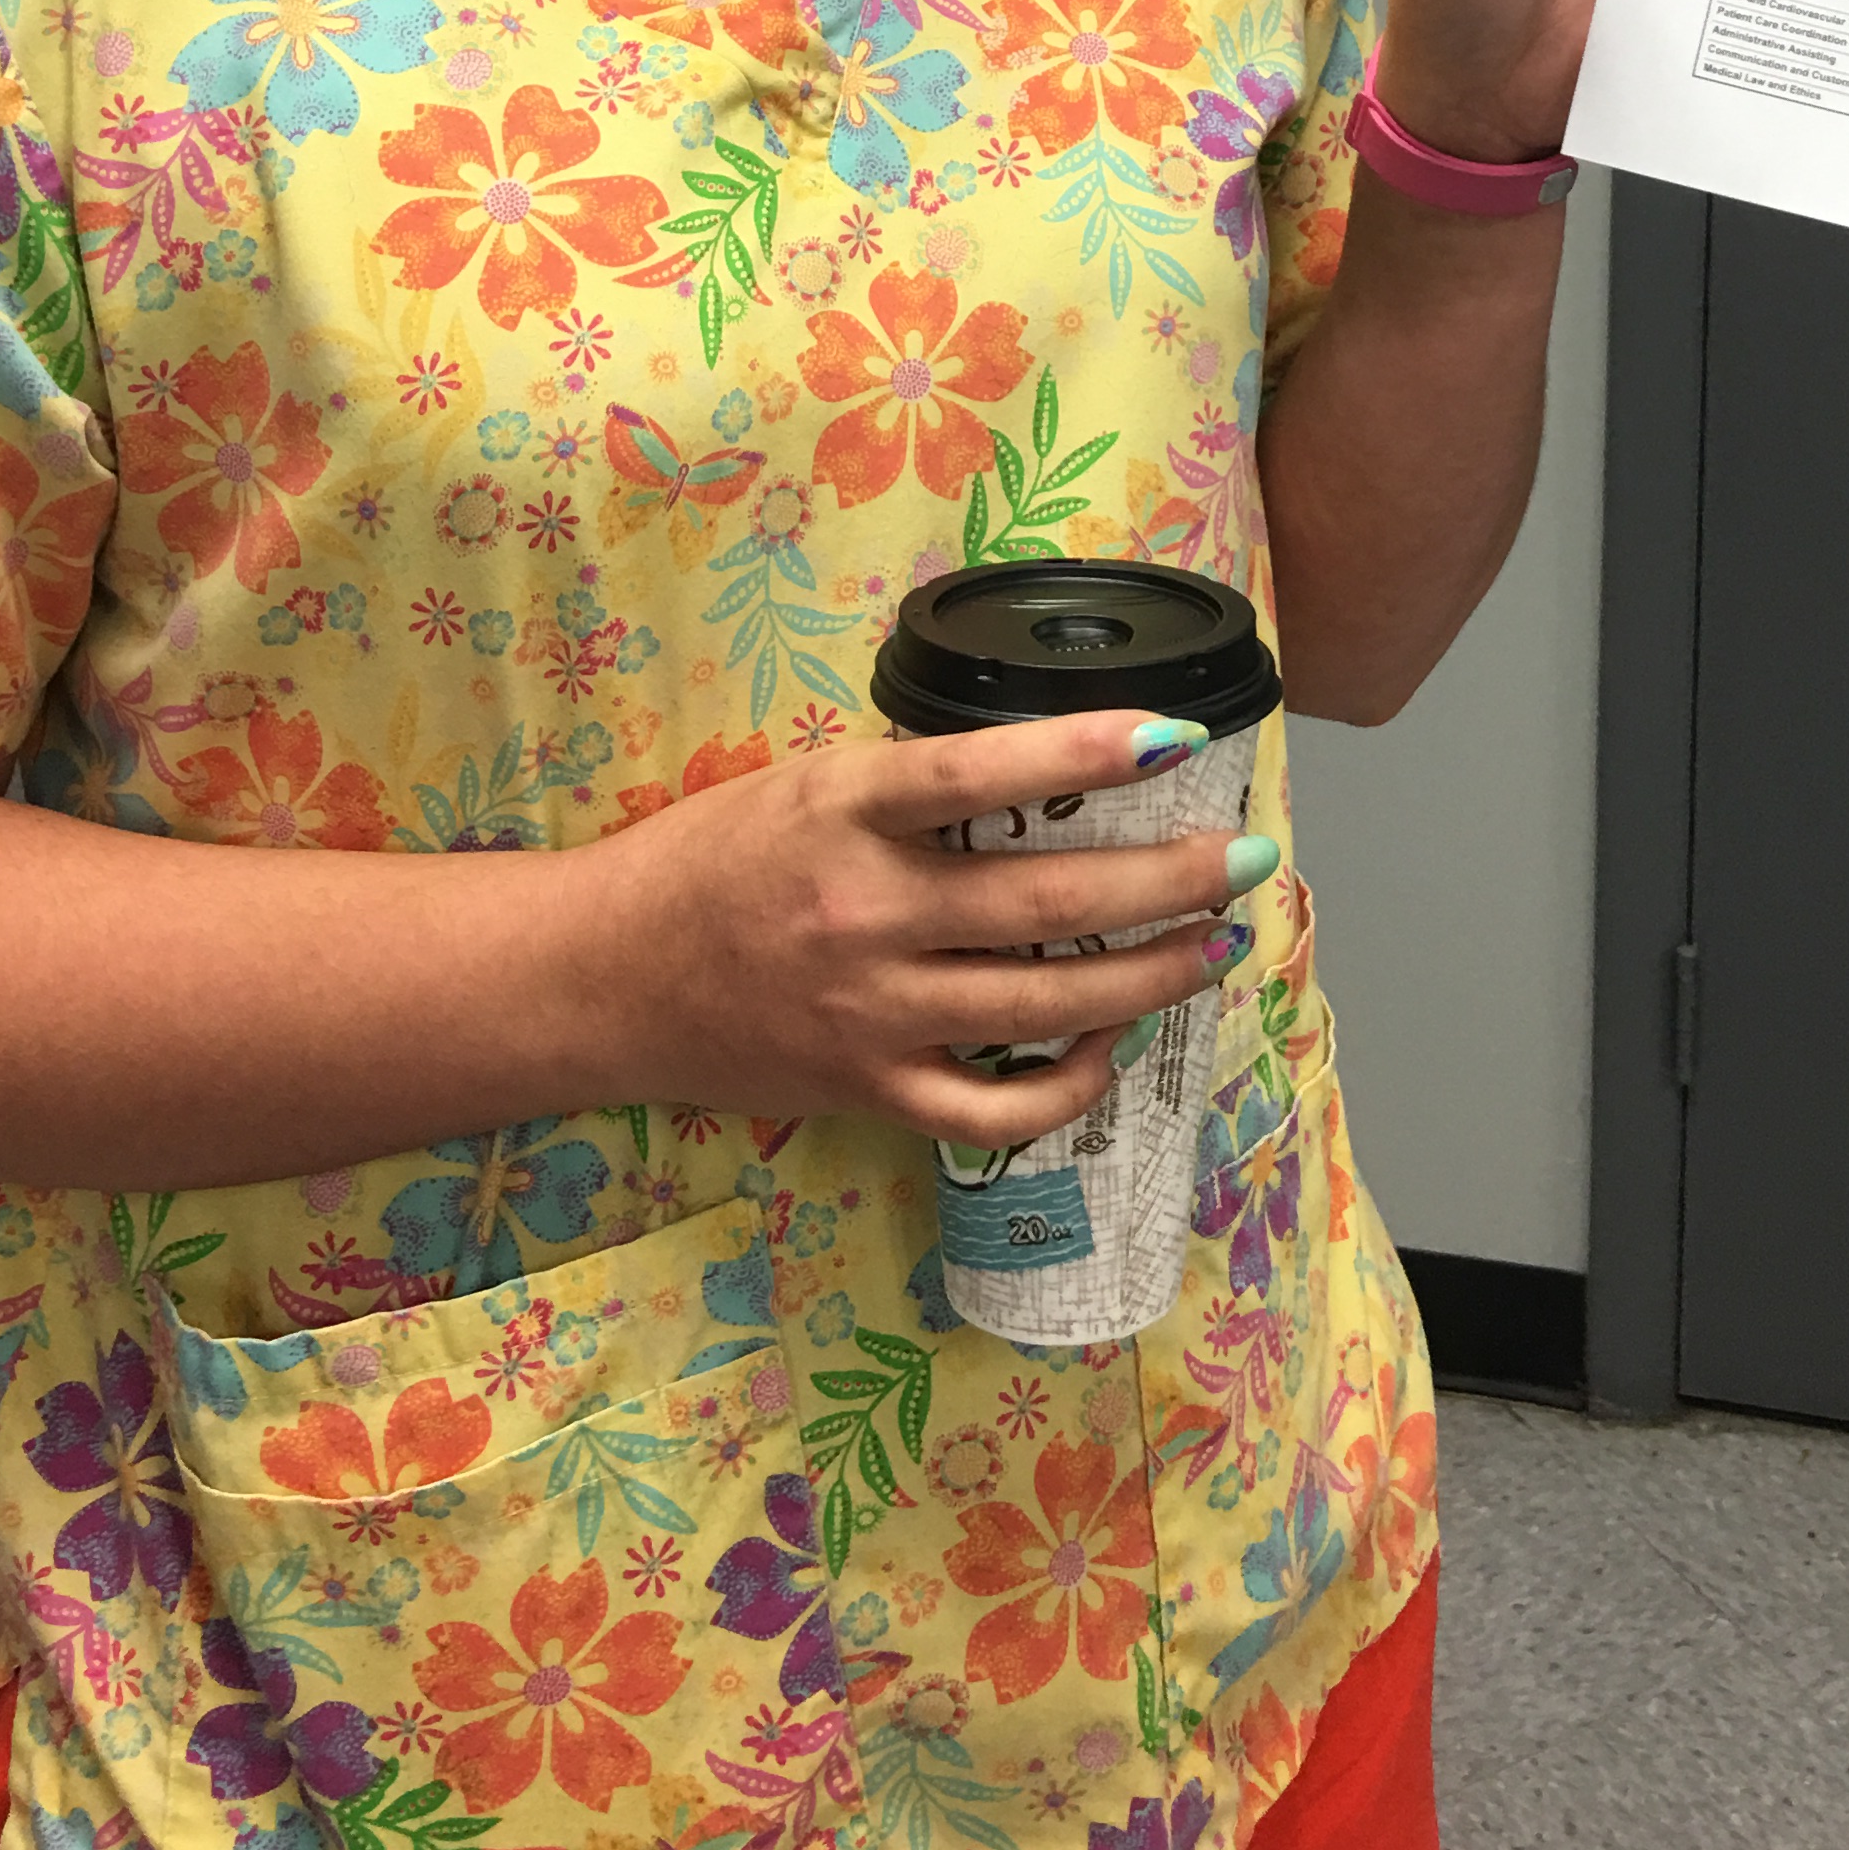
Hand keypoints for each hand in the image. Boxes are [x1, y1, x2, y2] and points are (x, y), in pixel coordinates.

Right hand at [583, 710, 1264, 1145]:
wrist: (603, 977)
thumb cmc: (710, 860)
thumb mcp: (803, 782)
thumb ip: (910, 785)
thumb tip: (1048, 769)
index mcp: (842, 813)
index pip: (980, 772)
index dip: (1087, 752)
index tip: (1176, 738)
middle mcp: (863, 914)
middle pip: (1049, 903)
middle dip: (1169, 880)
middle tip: (1244, 859)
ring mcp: (871, 1014)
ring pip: (1046, 1008)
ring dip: (1151, 977)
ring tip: (1214, 944)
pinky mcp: (869, 1091)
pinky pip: (997, 1111)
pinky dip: (1070, 1084)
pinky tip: (1112, 1045)